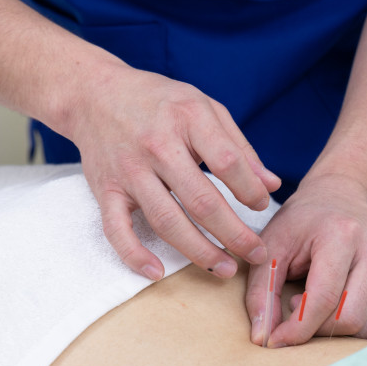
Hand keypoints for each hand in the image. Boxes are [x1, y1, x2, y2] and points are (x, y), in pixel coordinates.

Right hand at [69, 62, 280, 279]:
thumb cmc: (159, 102)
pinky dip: (134, 254)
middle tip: (256, 253)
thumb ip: (239, 147)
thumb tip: (270, 186)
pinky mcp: (105, 190)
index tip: (260, 206)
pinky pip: (117, 230)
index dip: (250, 191)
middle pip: (201, 201)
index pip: (228, 163)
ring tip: (225, 269)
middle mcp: (157, 146)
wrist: (95, 93)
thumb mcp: (205, 108)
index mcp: (187, 119)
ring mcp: (129, 171)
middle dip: (234, 234)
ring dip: (199, 251)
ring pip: (167, 221)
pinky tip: (157, 272)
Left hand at [246, 175, 366, 345]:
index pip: (323, 299)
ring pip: (366, 326)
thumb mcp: (272, 247)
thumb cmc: (302, 223)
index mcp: (342, 234)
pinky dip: (352, 330)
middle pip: (349, 318)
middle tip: (296, 312)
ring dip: (334, 332)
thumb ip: (262, 291)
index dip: (297, 329)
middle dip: (316, 331)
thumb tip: (263, 337)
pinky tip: (334, 309)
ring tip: (315, 306)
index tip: (275, 340)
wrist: (342, 198)